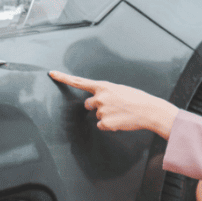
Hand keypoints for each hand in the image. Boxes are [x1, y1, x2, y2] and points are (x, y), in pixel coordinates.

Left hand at [48, 71, 178, 139]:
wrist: (149, 110)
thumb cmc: (137, 99)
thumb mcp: (120, 89)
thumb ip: (106, 92)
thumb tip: (99, 100)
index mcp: (104, 86)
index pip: (79, 81)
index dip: (63, 78)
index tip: (51, 74)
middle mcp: (100, 97)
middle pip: (88, 105)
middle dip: (97, 106)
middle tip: (113, 106)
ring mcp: (101, 111)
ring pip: (97, 116)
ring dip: (106, 116)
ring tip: (121, 113)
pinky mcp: (104, 123)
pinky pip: (102, 126)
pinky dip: (109, 125)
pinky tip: (120, 121)